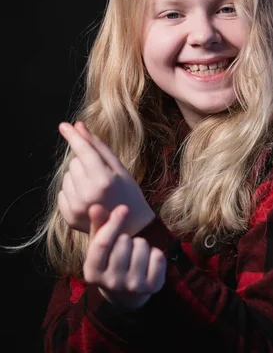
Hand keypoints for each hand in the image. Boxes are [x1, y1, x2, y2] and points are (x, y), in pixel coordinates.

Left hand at [58, 121, 154, 235]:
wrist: (130, 227)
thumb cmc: (128, 193)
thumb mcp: (119, 168)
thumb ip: (97, 146)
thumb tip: (78, 126)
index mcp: (103, 181)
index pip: (83, 151)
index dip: (73, 137)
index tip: (64, 125)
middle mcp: (87, 194)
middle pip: (74, 163)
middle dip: (84, 164)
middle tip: (100, 176)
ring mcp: (77, 208)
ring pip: (67, 177)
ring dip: (78, 178)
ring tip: (95, 189)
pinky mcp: (69, 217)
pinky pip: (62, 192)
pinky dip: (72, 191)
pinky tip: (87, 198)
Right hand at [84, 203, 165, 310]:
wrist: (125, 293)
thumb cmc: (110, 261)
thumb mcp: (99, 245)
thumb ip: (98, 225)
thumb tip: (96, 207)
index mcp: (92, 272)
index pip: (102, 244)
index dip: (113, 223)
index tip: (123, 208)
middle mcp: (111, 283)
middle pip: (123, 242)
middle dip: (126, 236)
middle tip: (125, 245)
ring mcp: (132, 286)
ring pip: (142, 246)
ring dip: (141, 243)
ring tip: (135, 253)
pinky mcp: (152, 287)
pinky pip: (158, 256)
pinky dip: (155, 252)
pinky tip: (148, 260)